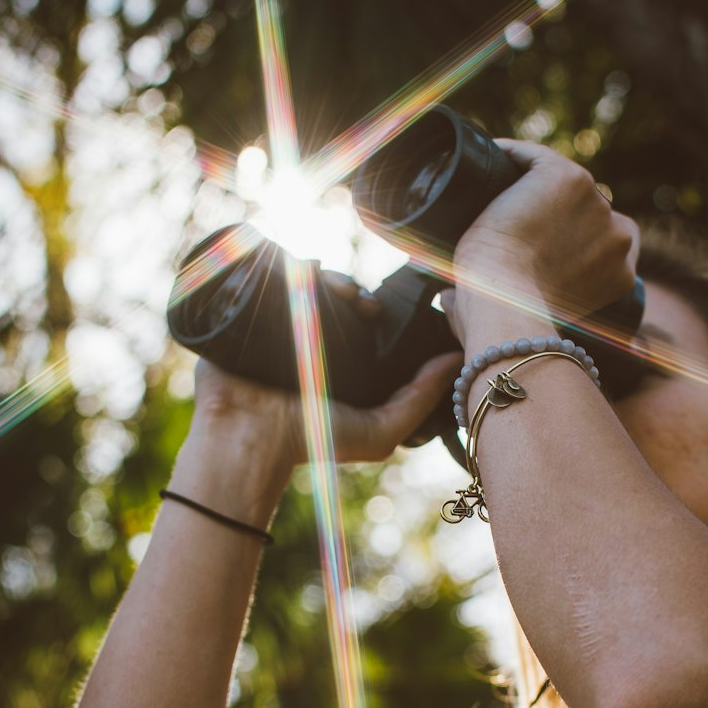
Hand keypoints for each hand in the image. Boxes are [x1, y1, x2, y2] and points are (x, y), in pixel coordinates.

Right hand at [191, 275, 462, 468]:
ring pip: (310, 286)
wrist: (251, 436)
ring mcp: (282, 329)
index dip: (378, 310)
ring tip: (338, 288)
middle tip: (362, 302)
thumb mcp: (381, 430)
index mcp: (342, 367)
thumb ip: (420, 399)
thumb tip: (457, 360)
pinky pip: (275, 280)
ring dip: (329, 277)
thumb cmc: (315, 440)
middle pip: (338, 300)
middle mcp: (312, 346)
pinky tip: (308, 269)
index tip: (380, 311)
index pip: (364, 325)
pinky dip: (293, 267)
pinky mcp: (254, 317)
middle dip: (354, 290)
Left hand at [451, 140, 638, 331]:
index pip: (602, 244)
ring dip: (531, 185)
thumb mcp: (527, 327)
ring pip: (560, 183)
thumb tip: (449, 300)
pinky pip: (534, 157)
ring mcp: (596, 204)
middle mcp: (618, 236)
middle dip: (556, 214)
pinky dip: (509, 156)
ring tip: (494, 192)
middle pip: (584, 211)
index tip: (535, 244)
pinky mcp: (567, 177)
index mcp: (621, 275)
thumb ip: (512, 309)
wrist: (505, 305)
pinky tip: (486, 162)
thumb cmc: (508, 325)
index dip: (571, 241)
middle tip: (513, 219)